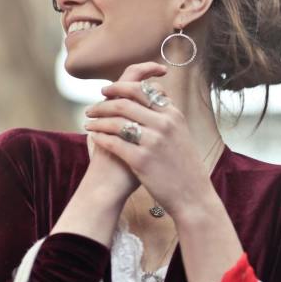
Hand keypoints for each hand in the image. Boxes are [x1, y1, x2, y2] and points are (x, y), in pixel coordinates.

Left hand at [83, 71, 216, 220]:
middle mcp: (164, 124)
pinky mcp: (142, 160)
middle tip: (90, 108)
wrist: (192, 195)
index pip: (142, 89)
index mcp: (173, 114)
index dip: (120, 87)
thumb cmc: (183, 166)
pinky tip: (94, 138)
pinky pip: (114, 143)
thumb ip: (165, 115)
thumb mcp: (180, 133)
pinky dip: (100, 138)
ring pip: (116, 121)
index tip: (106, 90)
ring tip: (88, 124)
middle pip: (125, 102)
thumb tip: (151, 96)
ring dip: (97, 121)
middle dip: (103, 103)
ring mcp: (153, 141)